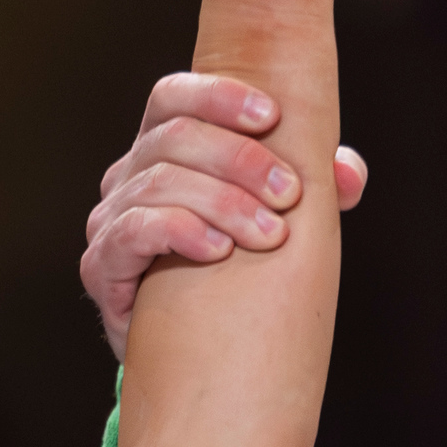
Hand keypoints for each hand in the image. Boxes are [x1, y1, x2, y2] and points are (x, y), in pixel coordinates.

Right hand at [81, 74, 367, 359]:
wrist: (188, 350)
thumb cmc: (231, 266)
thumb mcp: (274, 216)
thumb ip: (314, 188)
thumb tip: (346, 173)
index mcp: (162, 148)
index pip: (173, 96)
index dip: (219, 95)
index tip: (272, 116)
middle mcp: (128, 175)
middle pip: (174, 137)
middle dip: (241, 159)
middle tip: (290, 193)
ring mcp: (109, 218)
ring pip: (160, 182)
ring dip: (225, 202)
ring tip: (270, 234)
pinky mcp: (100, 264)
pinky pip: (136, 231)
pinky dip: (182, 232)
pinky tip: (219, 251)